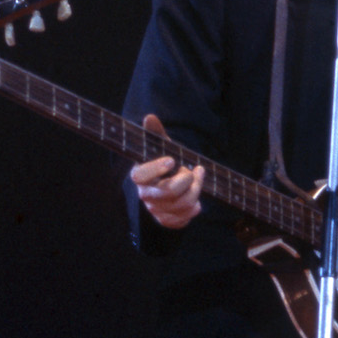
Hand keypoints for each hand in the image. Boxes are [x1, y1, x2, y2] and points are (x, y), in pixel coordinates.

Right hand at [128, 114, 204, 229]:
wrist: (167, 184)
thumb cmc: (165, 163)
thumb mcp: (162, 146)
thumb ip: (155, 133)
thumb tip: (150, 117)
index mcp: (139, 175)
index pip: (140, 175)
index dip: (156, 168)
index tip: (172, 160)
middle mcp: (145, 195)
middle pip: (169, 191)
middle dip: (188, 179)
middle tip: (192, 170)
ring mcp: (155, 210)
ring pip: (182, 205)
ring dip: (196, 190)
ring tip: (197, 179)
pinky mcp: (166, 220)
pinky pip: (183, 219)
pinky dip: (194, 209)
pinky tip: (195, 201)